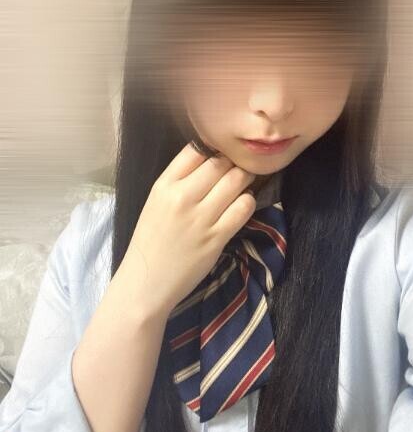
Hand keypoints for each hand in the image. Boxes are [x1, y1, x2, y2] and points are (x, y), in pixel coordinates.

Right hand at [118, 143, 256, 317]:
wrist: (146, 282)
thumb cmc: (151, 240)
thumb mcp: (156, 201)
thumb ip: (180, 180)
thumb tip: (212, 158)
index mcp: (164, 185)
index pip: (196, 149)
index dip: (213, 148)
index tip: (220, 155)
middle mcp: (182, 197)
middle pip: (221, 163)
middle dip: (233, 163)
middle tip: (236, 170)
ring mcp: (200, 217)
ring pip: (236, 181)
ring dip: (244, 180)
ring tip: (241, 186)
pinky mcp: (216, 237)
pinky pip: (244, 208)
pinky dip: (247, 202)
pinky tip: (241, 206)